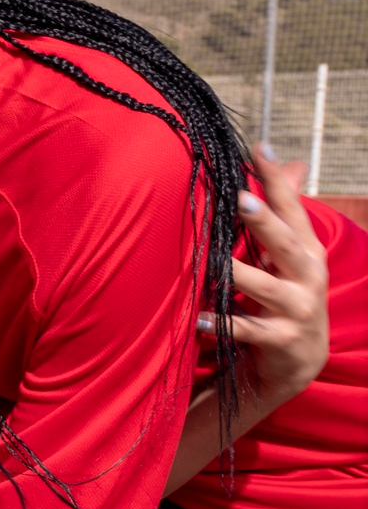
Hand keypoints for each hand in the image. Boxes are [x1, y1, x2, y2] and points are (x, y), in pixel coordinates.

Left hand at [202, 146, 328, 402]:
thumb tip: (286, 159)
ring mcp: (298, 308)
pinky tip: (200, 319)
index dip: (277, 179)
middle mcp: (308, 275)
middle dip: (263, 220)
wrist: (296, 361)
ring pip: (264, 286)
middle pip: (284, 242)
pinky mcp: (283, 339)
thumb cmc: (284, 295)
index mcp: (306, 249)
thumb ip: (282, 211)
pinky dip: (224, 325)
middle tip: (240, 197)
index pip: (293, 207)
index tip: (257, 147)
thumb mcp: (288, 254)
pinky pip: (248, 330)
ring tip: (208, 261)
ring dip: (235, 273)